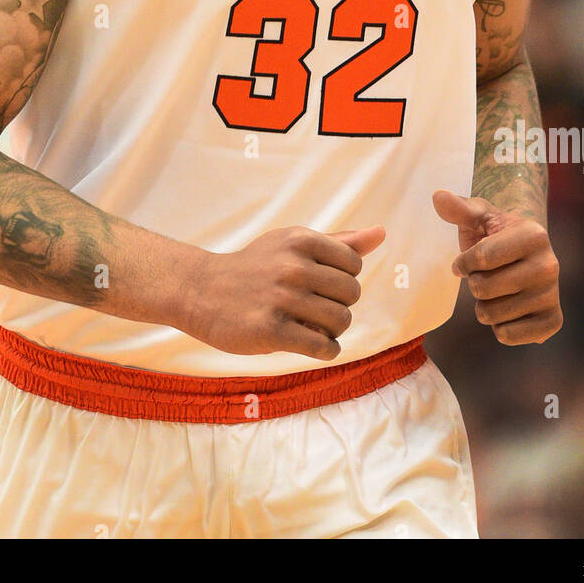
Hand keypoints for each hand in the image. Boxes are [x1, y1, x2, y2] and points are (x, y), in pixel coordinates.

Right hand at [180, 224, 384, 360]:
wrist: (201, 290)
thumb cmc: (256, 266)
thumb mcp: (292, 244)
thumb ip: (340, 242)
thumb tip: (381, 233)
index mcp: (300, 240)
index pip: (354, 264)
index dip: (343, 279)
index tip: (322, 285)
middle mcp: (292, 266)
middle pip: (351, 293)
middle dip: (339, 305)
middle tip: (315, 308)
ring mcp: (281, 298)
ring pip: (340, 321)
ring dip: (332, 330)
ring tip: (313, 326)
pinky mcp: (271, 330)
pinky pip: (323, 346)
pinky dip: (324, 349)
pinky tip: (309, 343)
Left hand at [432, 190, 560, 344]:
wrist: (526, 255)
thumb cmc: (495, 233)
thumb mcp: (478, 215)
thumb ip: (458, 207)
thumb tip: (438, 196)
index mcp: (534, 235)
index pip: (481, 258)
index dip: (463, 263)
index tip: (465, 260)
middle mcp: (550, 266)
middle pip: (483, 289)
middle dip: (473, 283)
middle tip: (484, 276)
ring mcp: (553, 295)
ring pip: (491, 315)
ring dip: (483, 306)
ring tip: (495, 291)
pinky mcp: (552, 321)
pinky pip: (507, 335)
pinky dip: (498, 326)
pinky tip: (507, 309)